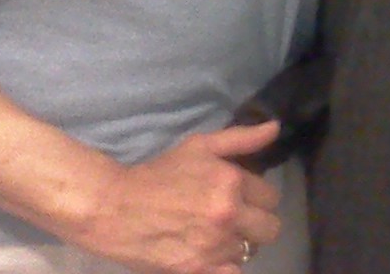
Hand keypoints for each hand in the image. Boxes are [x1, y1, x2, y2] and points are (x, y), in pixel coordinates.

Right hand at [71, 121, 283, 273]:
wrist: (114, 208)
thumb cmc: (158, 174)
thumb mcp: (200, 146)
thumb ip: (241, 139)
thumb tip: (275, 128)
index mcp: (232, 182)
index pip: (271, 197)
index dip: (258, 198)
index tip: (242, 199)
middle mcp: (228, 215)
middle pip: (270, 229)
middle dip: (256, 224)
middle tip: (235, 221)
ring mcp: (213, 246)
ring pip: (249, 252)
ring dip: (237, 246)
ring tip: (215, 237)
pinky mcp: (197, 270)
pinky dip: (225, 267)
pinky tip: (212, 258)